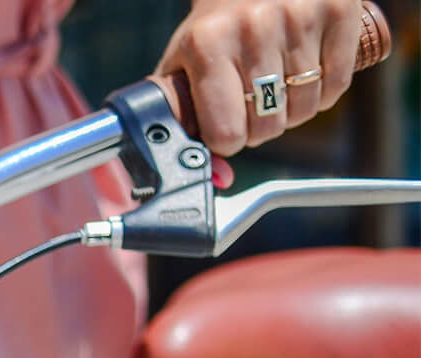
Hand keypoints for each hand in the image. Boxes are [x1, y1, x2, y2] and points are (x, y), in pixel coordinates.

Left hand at [155, 0, 365, 155]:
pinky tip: (307, 78)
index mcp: (206, 44)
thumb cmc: (213, 30)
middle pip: (268, 125)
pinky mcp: (338, 10)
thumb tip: (219, 177)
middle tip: (253, 108)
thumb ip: (186, 122)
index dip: (228, 142)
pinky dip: (324, 93)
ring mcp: (298, 17)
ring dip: (292, 112)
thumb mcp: (183, 69)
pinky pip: (337, 84)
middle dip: (260, 128)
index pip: (226, 132)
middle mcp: (253, 29)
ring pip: (305, 108)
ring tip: (277, 89)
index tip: (227, 130)